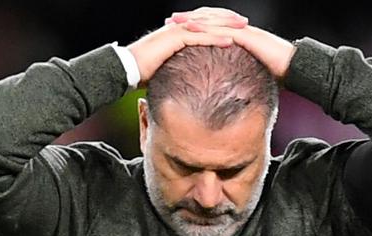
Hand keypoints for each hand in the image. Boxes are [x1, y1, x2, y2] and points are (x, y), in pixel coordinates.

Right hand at [127, 8, 248, 86]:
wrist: (126, 69)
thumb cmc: (142, 72)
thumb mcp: (165, 67)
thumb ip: (178, 67)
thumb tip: (186, 79)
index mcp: (177, 32)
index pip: (202, 23)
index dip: (219, 23)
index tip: (235, 27)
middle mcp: (178, 28)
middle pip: (207, 19)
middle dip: (227, 19)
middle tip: (245, 21)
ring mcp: (176, 32)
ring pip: (206, 25)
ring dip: (226, 25)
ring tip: (243, 27)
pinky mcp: (174, 40)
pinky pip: (200, 37)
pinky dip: (216, 38)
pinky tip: (231, 40)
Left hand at [166, 7, 296, 79]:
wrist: (296, 68)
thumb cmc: (278, 74)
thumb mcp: (252, 73)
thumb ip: (239, 76)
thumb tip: (229, 90)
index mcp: (239, 36)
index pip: (213, 27)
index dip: (196, 26)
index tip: (177, 29)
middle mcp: (239, 30)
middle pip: (210, 19)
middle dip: (190, 18)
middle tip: (170, 20)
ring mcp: (243, 31)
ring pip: (214, 20)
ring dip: (194, 20)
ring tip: (177, 22)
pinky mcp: (247, 36)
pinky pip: (223, 29)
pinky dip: (207, 28)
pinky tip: (193, 29)